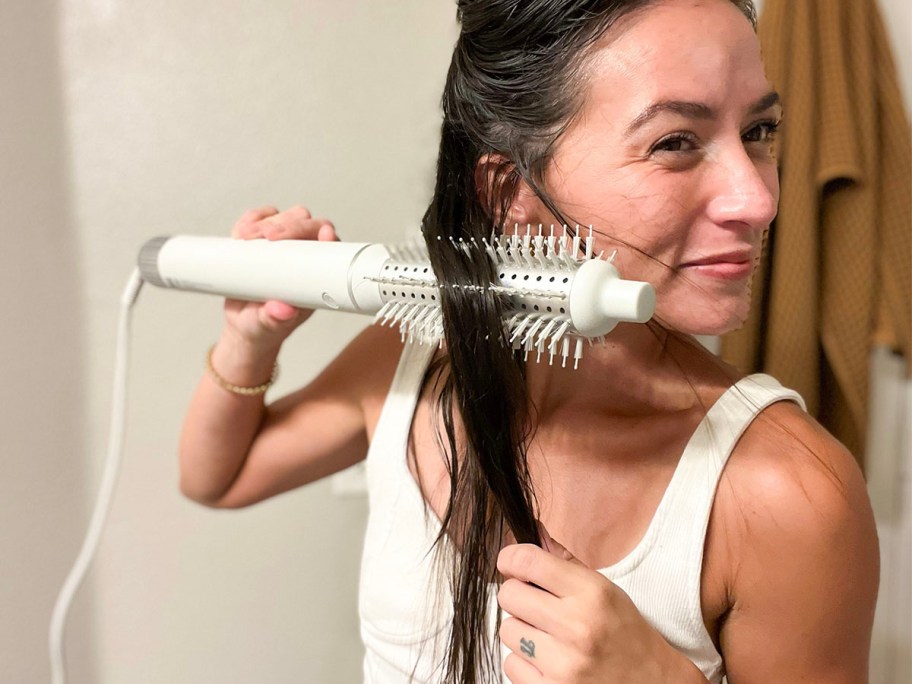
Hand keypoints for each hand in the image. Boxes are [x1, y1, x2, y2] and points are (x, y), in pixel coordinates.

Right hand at [223, 204, 339, 348]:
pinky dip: (250, 220)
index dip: (328, 236)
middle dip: (291, 224)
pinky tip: (240, 233)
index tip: (323, 234)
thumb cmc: (265, 327)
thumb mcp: (269, 326)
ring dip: (267, 221)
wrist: (243, 326)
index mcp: (315, 275)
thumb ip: (275, 319)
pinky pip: (258, 219)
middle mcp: (302, 255)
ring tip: (246, 237)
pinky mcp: (259, 240)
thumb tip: (283, 310)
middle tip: (269, 236)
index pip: (329, 247)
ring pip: (283, 217)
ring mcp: (281, 244)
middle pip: (307, 224)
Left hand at [496, 525, 701, 682]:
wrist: (653, 682)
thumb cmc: (625, 632)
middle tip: (537, 603)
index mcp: (591, 593)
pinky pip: (511, 664)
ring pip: (507, 630)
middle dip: (518, 595)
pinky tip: (548, 660)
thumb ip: (563, 560)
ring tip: (548, 636)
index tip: (512, 563)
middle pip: (509, 595)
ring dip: (522, 631)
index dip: (511, 558)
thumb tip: (532, 530)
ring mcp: (563, 664)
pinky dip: (524, 662)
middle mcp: (576, 627)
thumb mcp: (604, 588)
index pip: (528, 561)